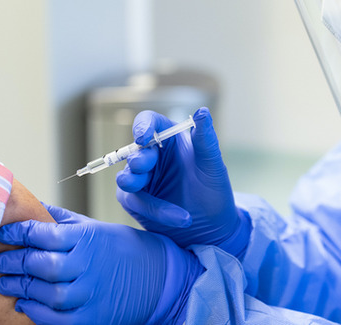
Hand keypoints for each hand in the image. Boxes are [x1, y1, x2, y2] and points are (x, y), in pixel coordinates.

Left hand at [0, 205, 200, 324]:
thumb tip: (30, 205)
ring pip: (48, 293)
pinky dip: (37, 313)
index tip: (3, 235)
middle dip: (14, 263)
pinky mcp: (93, 317)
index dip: (18, 234)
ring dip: (22, 289)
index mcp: (88, 237)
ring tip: (5, 284)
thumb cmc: (121, 249)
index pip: (44, 233)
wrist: (157, 278)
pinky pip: (58, 318)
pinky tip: (24, 304)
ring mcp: (92, 293)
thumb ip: (61, 220)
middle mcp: (89, 264)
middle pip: (42, 264)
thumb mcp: (93, 227)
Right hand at [116, 107, 250, 256]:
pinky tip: (180, 218)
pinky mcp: (135, 201)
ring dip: (134, 182)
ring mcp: (141, 179)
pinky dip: (155, 210)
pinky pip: (135, 202)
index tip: (143, 137)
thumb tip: (202, 111)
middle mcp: (152, 155)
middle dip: (138, 160)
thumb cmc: (214, 190)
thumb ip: (205, 139)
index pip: (148, 122)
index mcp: (169, 138)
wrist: (212, 227)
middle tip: (143, 167)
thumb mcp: (212, 164)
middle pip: (134, 150)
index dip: (142, 126)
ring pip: (126, 177)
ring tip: (148, 188)